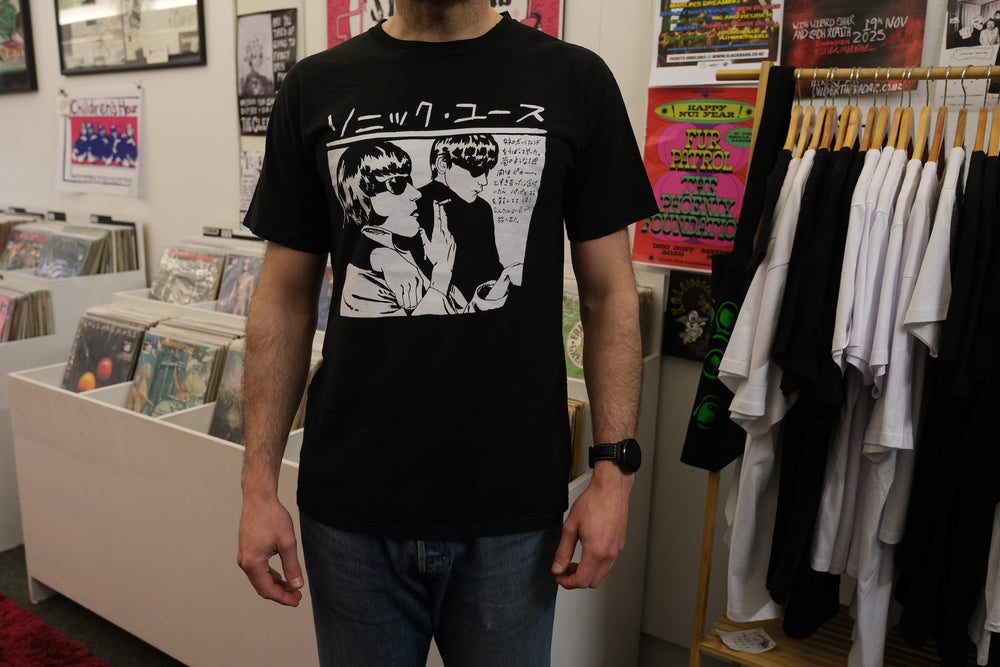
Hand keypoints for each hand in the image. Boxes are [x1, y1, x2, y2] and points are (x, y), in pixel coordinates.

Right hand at [237, 493, 303, 605]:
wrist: (259, 499)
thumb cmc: (273, 517)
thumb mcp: (287, 543)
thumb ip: (292, 566)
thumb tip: (297, 585)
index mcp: (253, 563)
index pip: (267, 590)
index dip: (283, 598)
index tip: (297, 600)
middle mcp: (245, 562)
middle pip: (262, 587)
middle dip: (280, 593)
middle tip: (297, 597)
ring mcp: (244, 557)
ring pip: (260, 579)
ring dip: (276, 585)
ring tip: (293, 588)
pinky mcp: (247, 551)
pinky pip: (258, 570)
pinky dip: (270, 576)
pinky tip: (282, 577)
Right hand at [371, 247, 427, 310]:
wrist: (391, 260)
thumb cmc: (403, 267)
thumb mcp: (414, 270)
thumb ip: (418, 280)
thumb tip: (422, 292)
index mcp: (418, 277)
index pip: (420, 292)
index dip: (419, 300)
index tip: (418, 304)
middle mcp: (412, 280)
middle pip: (414, 296)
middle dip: (413, 303)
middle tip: (412, 308)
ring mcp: (404, 282)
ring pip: (407, 297)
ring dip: (407, 304)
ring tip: (407, 307)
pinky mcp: (396, 285)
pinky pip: (400, 297)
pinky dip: (401, 302)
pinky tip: (401, 304)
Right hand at [419, 199, 455, 279]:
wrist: (445, 267)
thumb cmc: (433, 257)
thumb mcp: (426, 246)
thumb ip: (424, 236)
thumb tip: (421, 228)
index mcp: (438, 233)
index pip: (437, 218)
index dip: (436, 209)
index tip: (436, 202)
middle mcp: (446, 234)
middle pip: (444, 219)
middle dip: (442, 211)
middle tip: (441, 203)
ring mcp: (451, 238)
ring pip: (448, 227)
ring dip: (444, 222)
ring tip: (442, 216)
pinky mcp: (454, 243)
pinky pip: (450, 236)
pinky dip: (447, 233)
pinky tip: (445, 235)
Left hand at [551, 462, 631, 588]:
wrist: (611, 489)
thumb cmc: (593, 502)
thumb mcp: (570, 527)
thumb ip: (563, 551)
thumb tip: (558, 568)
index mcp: (596, 552)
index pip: (581, 581)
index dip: (567, 582)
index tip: (560, 576)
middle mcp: (609, 554)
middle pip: (592, 582)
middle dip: (576, 579)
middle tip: (565, 569)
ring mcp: (617, 550)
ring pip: (601, 574)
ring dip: (587, 572)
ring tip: (575, 561)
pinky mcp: (620, 545)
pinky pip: (608, 564)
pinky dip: (596, 565)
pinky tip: (587, 553)